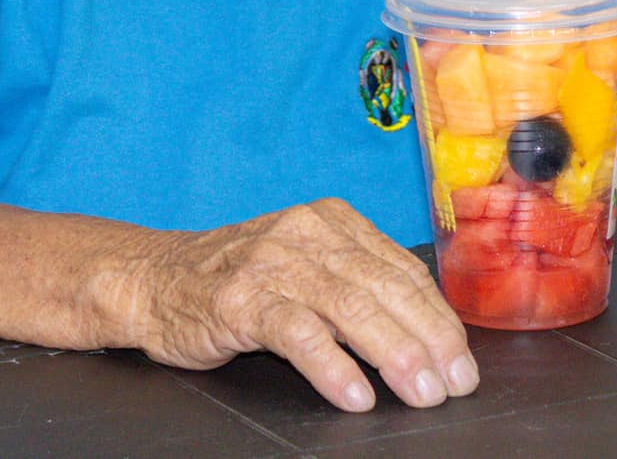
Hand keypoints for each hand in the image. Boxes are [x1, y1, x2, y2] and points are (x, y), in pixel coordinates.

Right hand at [126, 198, 477, 412]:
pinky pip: (298, 333)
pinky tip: (354, 394)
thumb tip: (427, 332)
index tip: (463, 359)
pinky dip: (332, 365)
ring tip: (420, 390)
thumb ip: (357, 284)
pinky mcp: (241, 299)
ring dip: (393, 354)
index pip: (403, 269)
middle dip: (428, 339)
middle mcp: (307, 234)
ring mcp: (273, 263)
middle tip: (454, 383)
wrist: (154, 279)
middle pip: (384, 287)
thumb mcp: (305, 266)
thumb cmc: (239, 281)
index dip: (438, 317)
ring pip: (349, 306)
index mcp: (333, 222)